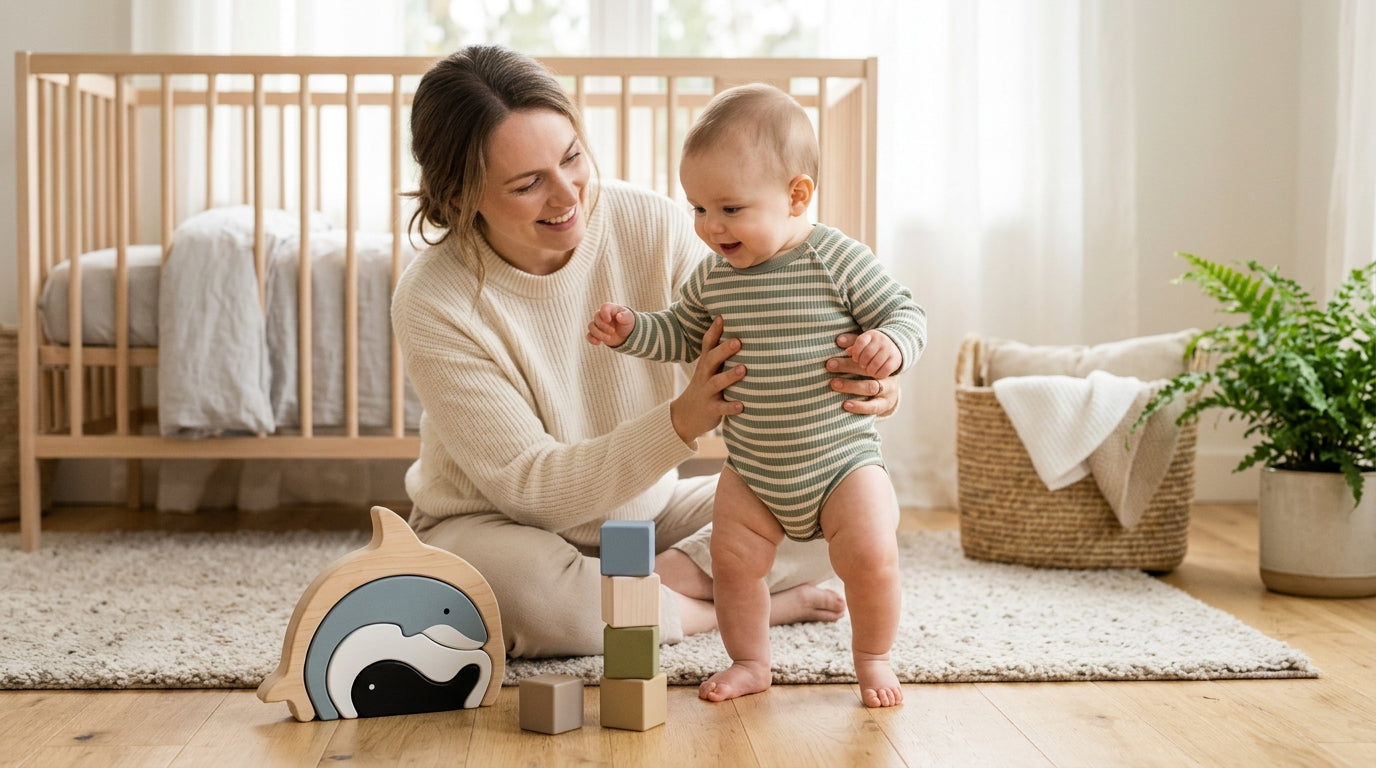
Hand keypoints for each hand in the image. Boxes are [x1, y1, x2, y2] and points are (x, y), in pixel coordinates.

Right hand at [587, 302, 634, 346]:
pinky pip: (588, 335)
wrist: (626, 334)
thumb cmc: (627, 322)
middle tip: (613, 331)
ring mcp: (598, 324)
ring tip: (609, 338)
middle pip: (596, 318)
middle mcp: (602, 315)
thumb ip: (625, 316)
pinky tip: (598, 343)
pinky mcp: (596, 334)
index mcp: (610, 309)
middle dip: (604, 326)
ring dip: (598, 333)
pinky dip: (591, 339)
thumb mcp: (629, 318)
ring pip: (591, 326)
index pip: (604, 307)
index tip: (609, 320)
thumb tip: (619, 316)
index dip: (604, 313)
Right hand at [669, 316, 744, 444]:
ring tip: (743, 369)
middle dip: (724, 350)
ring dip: (729, 376)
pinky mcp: (711, 410)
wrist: (686, 416)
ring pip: (716, 383)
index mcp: (706, 364)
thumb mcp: (709, 369)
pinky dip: (731, 407)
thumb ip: (721, 353)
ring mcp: (706, 393)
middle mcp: (704, 376)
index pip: (708, 344)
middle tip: (738, 341)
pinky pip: (721, 408)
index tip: (722, 315)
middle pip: (711, 360)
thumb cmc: (706, 386)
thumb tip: (742, 331)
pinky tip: (742, 406)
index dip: (714, 330)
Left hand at [828, 333, 900, 416]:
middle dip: (848, 366)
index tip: (843, 351)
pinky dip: (859, 406)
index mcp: (882, 359)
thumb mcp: (866, 354)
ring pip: (871, 387)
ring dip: (851, 386)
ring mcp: (888, 389)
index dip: (856, 350)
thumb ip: (854, 346)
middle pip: (868, 369)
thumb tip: (839, 340)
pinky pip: (873, 406)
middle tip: (829, 365)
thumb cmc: (871, 367)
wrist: (891, 388)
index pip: (869, 352)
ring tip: (833, 383)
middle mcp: (887, 373)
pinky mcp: (885, 404)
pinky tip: (845, 404)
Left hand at [845, 329, 902, 378]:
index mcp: (871, 335)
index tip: (855, 358)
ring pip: (875, 364)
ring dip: (869, 370)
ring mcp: (889, 350)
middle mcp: (881, 341)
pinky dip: (878, 374)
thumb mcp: (863, 342)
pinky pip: (884, 371)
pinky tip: (876, 374)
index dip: (855, 352)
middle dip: (861, 363)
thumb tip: (839, 341)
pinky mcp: (895, 360)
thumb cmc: (873, 346)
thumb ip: (851, 343)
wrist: (896, 345)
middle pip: (867, 354)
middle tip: (861, 365)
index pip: (860, 342)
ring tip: (868, 370)